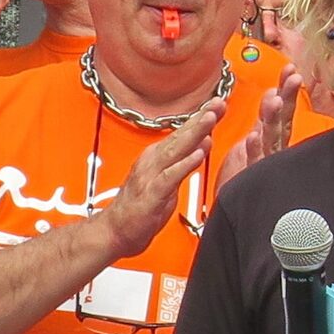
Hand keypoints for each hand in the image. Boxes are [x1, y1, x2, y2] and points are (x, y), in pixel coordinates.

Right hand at [92, 99, 222, 259]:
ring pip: (176, 150)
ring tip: (211, 118)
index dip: (202, 117)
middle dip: (202, 117)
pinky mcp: (151, 194)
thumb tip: (204, 140)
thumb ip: (186, 160)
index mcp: (158, 156)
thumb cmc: (141, 207)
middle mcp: (153, 161)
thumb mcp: (169, 180)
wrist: (113, 231)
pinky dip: (184, 165)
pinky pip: (169, 177)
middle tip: (219, 102)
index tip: (220, 102)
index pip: (184, 132)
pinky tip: (198, 156)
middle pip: (181, 135)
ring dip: (194, 133)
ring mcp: (150, 176)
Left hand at [216, 64, 302, 189]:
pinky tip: (253, 136)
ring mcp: (265, 165)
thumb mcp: (255, 140)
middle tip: (293, 78)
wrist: (233, 212)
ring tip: (273, 100)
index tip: (290, 70)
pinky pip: (254, 162)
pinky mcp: (252, 179)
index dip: (287, 90)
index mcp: (273, 139)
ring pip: (271, 138)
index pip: (283, 111)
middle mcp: (273, 150)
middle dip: (288, 98)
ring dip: (272, 118)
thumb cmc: (243, 178)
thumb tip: (275, 92)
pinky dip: (254, 149)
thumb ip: (266, 119)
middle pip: (283, 120)